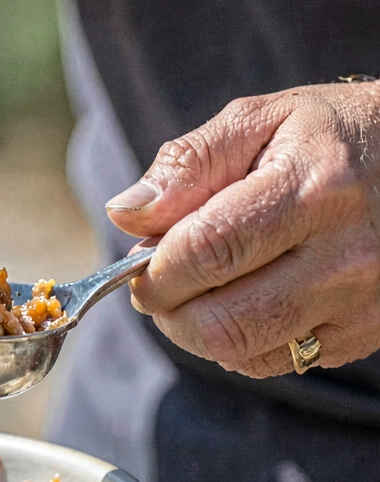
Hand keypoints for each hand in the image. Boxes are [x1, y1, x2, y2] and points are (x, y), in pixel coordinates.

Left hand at [105, 80, 379, 376]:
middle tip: (158, 281)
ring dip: (195, 329)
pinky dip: (236, 341)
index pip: (206, 251)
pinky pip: (274, 361)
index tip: (137, 262)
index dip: (154, 268)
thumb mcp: (259, 121)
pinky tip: (240, 301)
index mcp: (315, 189)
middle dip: (167, 308)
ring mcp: (363, 304)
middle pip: (221, 321)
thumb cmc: (328, 135)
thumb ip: (187, 164)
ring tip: (195, 288)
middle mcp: (347, 256)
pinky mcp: (366, 335)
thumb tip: (125, 213)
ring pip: (242, 351)